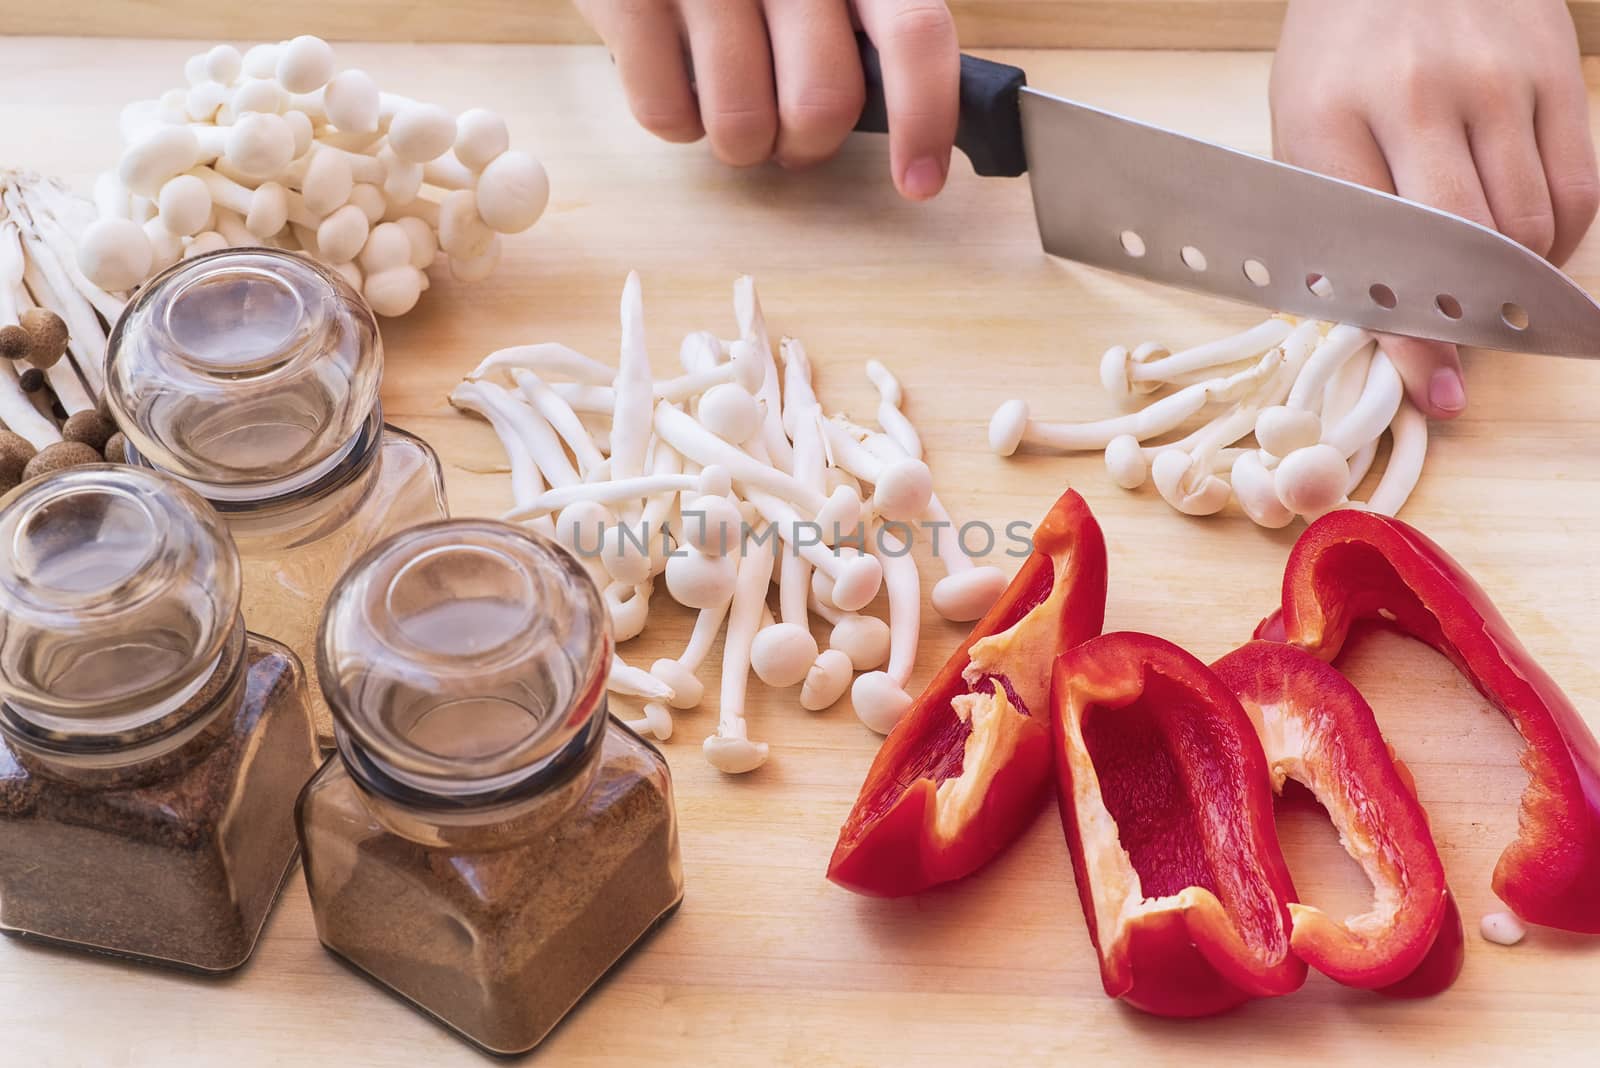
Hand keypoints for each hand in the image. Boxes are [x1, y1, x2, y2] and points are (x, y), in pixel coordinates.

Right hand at [577, 0, 958, 199]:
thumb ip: (869, 34)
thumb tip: (914, 135)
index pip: (913, 33)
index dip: (924, 117)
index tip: (919, 182)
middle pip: (821, 104)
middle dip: (806, 146)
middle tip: (786, 131)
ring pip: (742, 127)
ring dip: (741, 146)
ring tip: (729, 105)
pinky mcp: (630, 1)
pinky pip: (667, 115)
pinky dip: (679, 124)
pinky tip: (680, 79)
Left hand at [1271, 0, 1598, 417]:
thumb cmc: (1338, 58)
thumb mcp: (1303, 135)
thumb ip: (1331, 228)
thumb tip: (1378, 336)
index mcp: (1330, 119)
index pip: (1377, 254)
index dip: (1412, 337)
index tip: (1437, 390)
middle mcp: (1417, 97)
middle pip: (1467, 246)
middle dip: (1471, 322)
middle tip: (1467, 358)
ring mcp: (1495, 79)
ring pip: (1530, 223)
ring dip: (1513, 282)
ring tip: (1485, 293)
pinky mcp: (1555, 70)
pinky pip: (1577, 186)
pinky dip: (1558, 236)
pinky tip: (1527, 247)